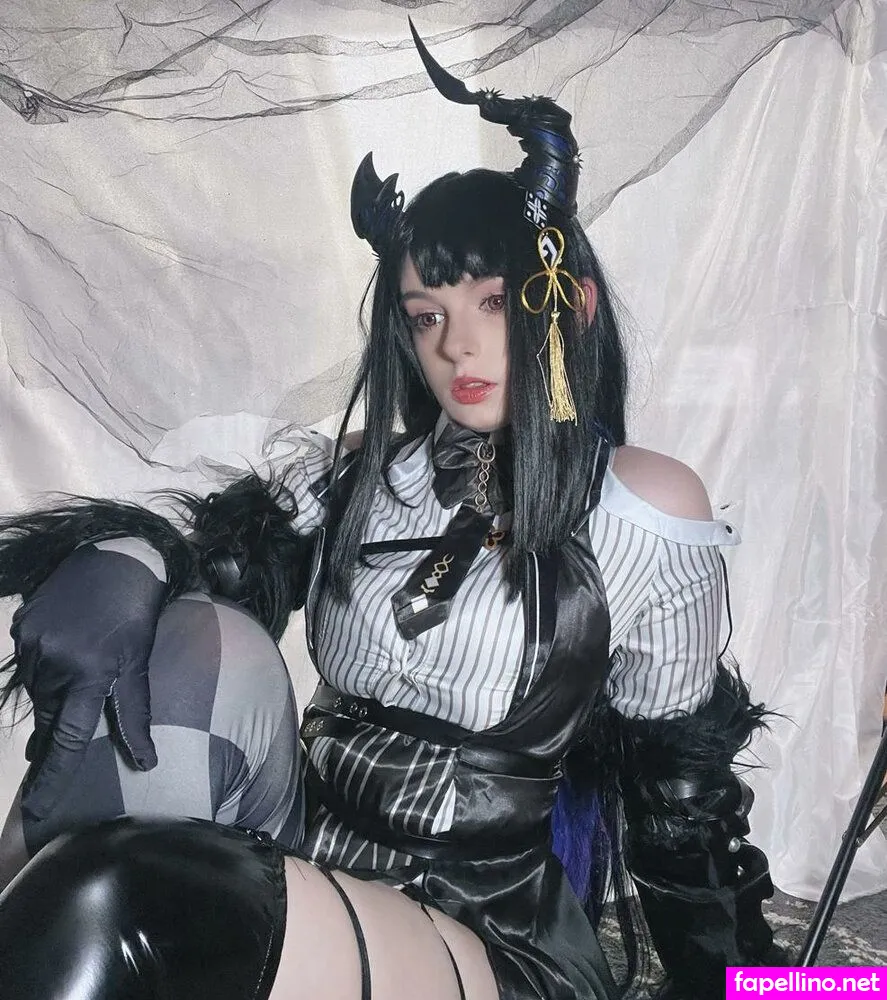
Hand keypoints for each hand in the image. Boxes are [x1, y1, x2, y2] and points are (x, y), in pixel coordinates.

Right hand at [11, 542, 164, 819]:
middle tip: (84, 698)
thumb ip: (134, 714)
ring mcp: (34, 641)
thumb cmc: (136, 615)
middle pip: (51, 715)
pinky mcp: (22, 624)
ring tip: (83, 660)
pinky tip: (67, 642)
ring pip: (39, 690)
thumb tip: (146, 762)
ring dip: (56, 689)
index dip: (52, 777)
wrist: (119, 559)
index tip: (37, 810)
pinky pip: (29, 660)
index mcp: (90, 674)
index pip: (69, 739)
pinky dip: (45, 662)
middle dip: (65, 719)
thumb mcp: (139, 662)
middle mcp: (55, 661)